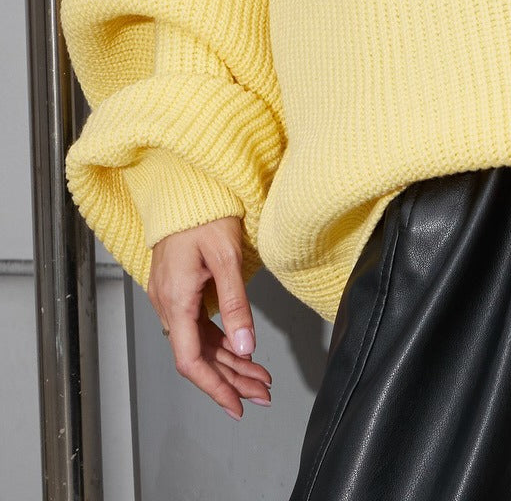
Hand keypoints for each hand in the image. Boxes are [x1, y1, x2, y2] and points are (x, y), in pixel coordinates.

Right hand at [147, 216, 272, 419]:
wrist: (185, 187)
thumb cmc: (206, 213)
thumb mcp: (227, 257)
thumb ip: (236, 304)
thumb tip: (245, 347)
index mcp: (176, 299)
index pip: (190, 360)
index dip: (214, 387)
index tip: (237, 404)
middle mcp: (167, 303)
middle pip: (198, 356)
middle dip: (230, 379)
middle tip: (261, 393)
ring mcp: (170, 297)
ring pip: (198, 343)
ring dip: (228, 362)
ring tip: (258, 378)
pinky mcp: (177, 289)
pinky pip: (196, 326)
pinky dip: (219, 341)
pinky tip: (239, 350)